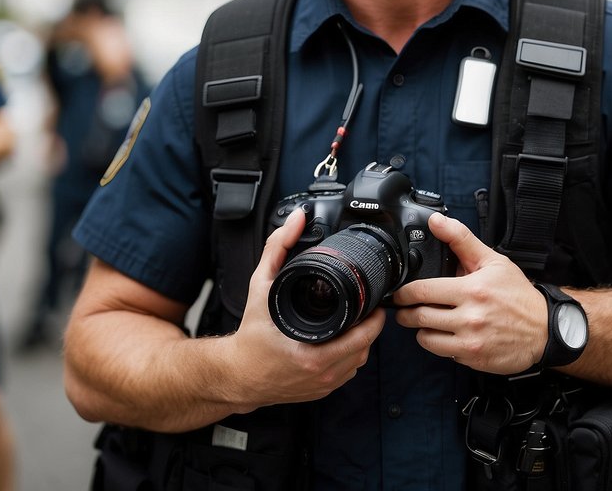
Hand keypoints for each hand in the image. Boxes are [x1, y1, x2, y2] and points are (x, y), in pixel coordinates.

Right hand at [224, 208, 384, 405]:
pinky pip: (348, 372)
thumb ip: (278, 249)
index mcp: (313, 355)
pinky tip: (343, 340)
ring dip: (362, 342)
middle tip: (367, 307)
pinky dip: (350, 356)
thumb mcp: (261, 287)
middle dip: (370, 326)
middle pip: (366, 348)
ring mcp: (323, 385)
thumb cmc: (250, 336)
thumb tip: (295, 220)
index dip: (373, 316)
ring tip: (357, 321)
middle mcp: (322, 375)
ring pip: (359, 362)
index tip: (374, 299)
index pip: (363, 336)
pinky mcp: (321, 391)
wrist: (237, 374)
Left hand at [394, 213, 546, 373]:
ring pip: (426, 339)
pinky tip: (449, 333)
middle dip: (406, 313)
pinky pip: (443, 353)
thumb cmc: (517, 294)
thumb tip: (436, 221)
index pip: (423, 291)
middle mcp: (469, 318)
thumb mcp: (492, 261)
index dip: (404, 293)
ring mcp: (471, 342)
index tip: (400, 293)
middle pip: (419, 317)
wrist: (544, 329)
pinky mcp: (473, 359)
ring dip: (421, 331)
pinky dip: (440, 344)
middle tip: (406, 309)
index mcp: (471, 290)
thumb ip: (461, 239)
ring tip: (427, 322)